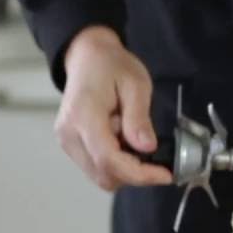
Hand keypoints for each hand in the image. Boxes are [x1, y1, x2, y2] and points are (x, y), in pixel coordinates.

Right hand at [56, 25, 172, 190]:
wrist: (88, 57)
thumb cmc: (113, 66)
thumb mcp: (136, 85)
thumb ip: (139, 117)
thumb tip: (147, 147)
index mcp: (84, 116)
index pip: (109, 160)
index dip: (139, 174)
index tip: (166, 175)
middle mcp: (69, 134)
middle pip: (104, 174)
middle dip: (135, 173)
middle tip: (156, 155)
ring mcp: (66, 141)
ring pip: (100, 175)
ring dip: (125, 168)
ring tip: (134, 137)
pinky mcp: (70, 144)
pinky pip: (96, 167)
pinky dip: (116, 164)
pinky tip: (125, 141)